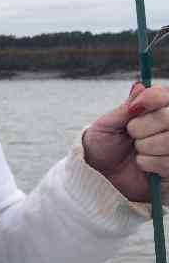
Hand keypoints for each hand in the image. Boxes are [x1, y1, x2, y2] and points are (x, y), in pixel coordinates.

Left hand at [83, 83, 168, 201]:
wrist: (101, 176)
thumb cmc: (103, 147)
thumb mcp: (108, 125)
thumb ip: (126, 108)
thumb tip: (140, 86)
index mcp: (158, 110)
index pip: (167, 95)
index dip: (153, 98)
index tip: (133, 110)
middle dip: (142, 127)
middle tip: (131, 134)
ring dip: (146, 147)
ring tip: (138, 152)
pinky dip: (150, 163)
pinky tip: (145, 166)